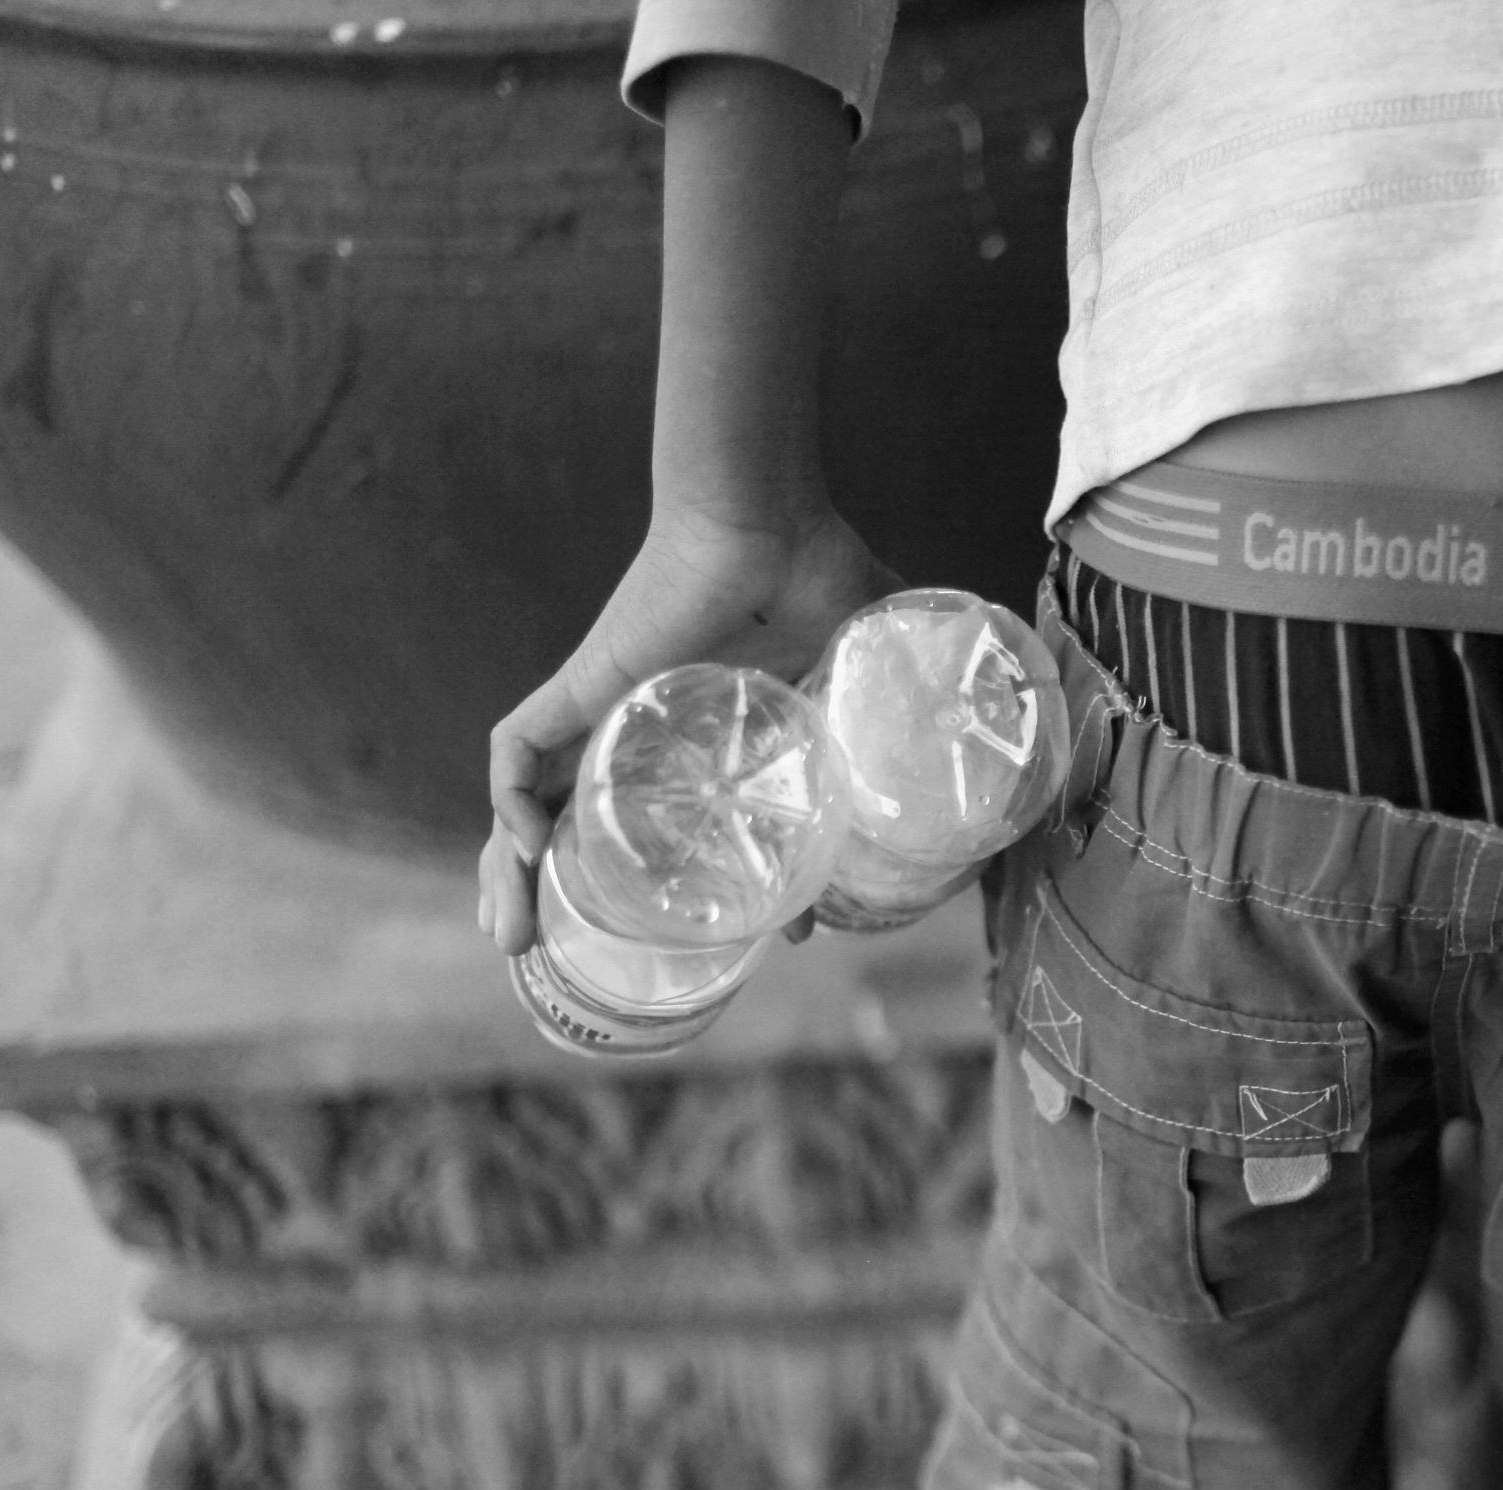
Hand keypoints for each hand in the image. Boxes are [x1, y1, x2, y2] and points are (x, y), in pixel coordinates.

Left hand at [477, 502, 898, 954]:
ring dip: (515, 875)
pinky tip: (521, 848)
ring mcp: (606, 710)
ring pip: (533, 803)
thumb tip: (995, 743)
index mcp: (707, 737)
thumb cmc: (818, 571)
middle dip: (566, 898)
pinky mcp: (581, 684)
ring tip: (517, 939)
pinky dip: (508, 803)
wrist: (770, 516)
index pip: (678, 825)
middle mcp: (645, 732)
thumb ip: (915, 712)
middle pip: (584, 826)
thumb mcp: (874, 674)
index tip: (748, 940)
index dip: (691, 889)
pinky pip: (516, 752)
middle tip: (564, 961)